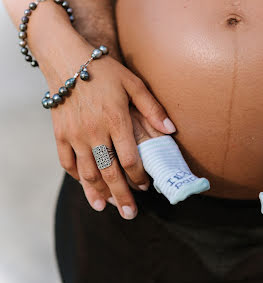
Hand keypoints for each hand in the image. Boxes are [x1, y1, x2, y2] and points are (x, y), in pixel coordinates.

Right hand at [48, 40, 175, 219]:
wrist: (66, 58)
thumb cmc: (104, 71)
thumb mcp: (134, 84)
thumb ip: (153, 109)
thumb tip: (172, 131)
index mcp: (116, 121)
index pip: (130, 160)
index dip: (139, 177)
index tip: (146, 187)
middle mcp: (94, 132)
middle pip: (109, 173)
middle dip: (121, 196)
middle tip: (129, 214)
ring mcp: (74, 135)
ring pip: (87, 172)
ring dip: (97, 193)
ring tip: (104, 208)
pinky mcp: (60, 133)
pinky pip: (66, 162)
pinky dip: (76, 176)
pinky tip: (85, 186)